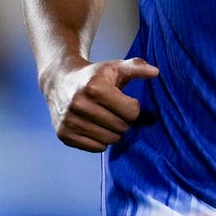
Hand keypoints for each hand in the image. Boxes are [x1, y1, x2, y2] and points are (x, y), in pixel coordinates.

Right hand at [41, 57, 158, 151]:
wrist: (59, 81)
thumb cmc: (93, 75)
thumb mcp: (114, 67)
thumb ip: (136, 67)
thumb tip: (156, 72)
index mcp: (94, 87)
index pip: (131, 112)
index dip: (133, 107)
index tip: (125, 100)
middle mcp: (79, 104)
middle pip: (121, 127)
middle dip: (124, 120)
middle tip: (115, 111)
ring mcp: (70, 121)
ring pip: (110, 140)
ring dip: (113, 132)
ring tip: (106, 119)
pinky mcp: (64, 134)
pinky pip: (96, 148)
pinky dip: (100, 141)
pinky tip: (95, 126)